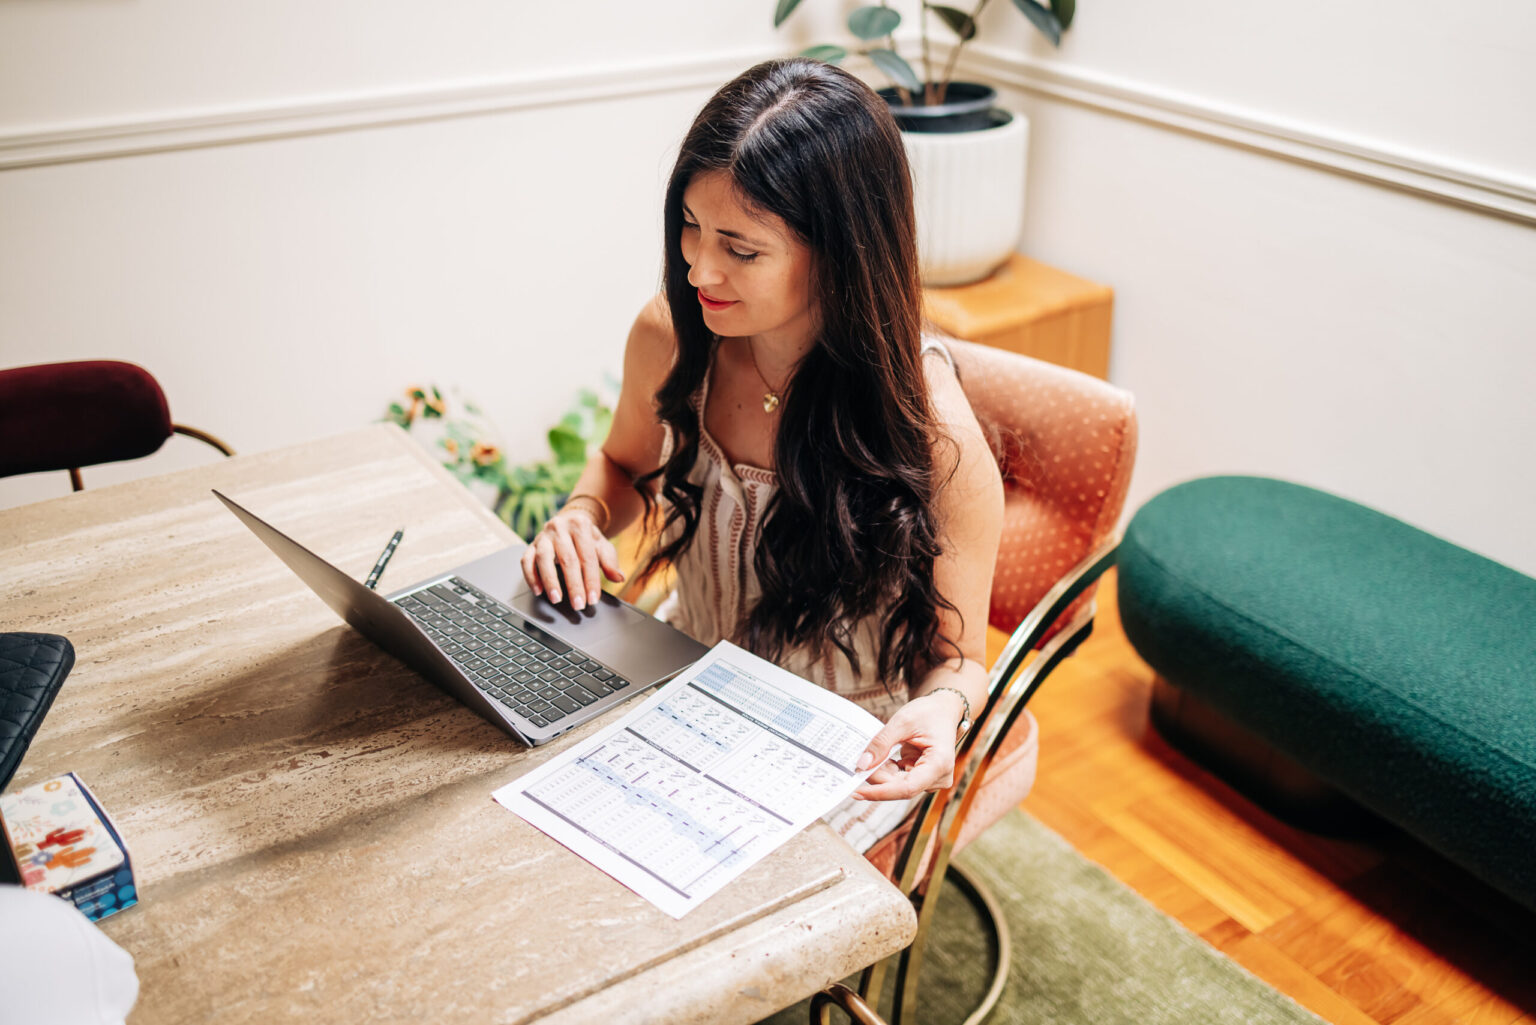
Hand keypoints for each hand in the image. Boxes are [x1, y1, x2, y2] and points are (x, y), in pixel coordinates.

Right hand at [519, 507, 624, 610]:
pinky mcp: (531, 545)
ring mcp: (543, 536)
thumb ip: (610, 562)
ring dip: (550, 581)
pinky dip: (531, 576)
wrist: (570, 522)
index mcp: (580, 525)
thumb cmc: (587, 538)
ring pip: (543, 559)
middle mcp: (559, 528)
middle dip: (573, 584)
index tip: (593, 598)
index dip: (591, 579)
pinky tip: (538, 590)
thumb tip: (618, 577)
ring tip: (556, 599)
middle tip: (578, 604)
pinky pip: (526, 561)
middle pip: (567, 559)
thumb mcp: (602, 546)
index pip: (587, 557)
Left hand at [852, 690, 966, 801]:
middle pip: (900, 787)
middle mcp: (939, 777)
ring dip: (881, 772)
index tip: (858, 792)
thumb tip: (862, 765)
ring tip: (870, 755)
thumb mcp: (902, 721)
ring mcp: (932, 779)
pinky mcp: (923, 778)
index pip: (907, 788)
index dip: (881, 792)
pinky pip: (900, 779)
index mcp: (939, 763)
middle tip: (856, 765)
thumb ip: (881, 743)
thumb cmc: (928, 713)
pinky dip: (887, 770)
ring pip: (897, 784)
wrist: (943, 710)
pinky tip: (879, 758)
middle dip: (877, 776)